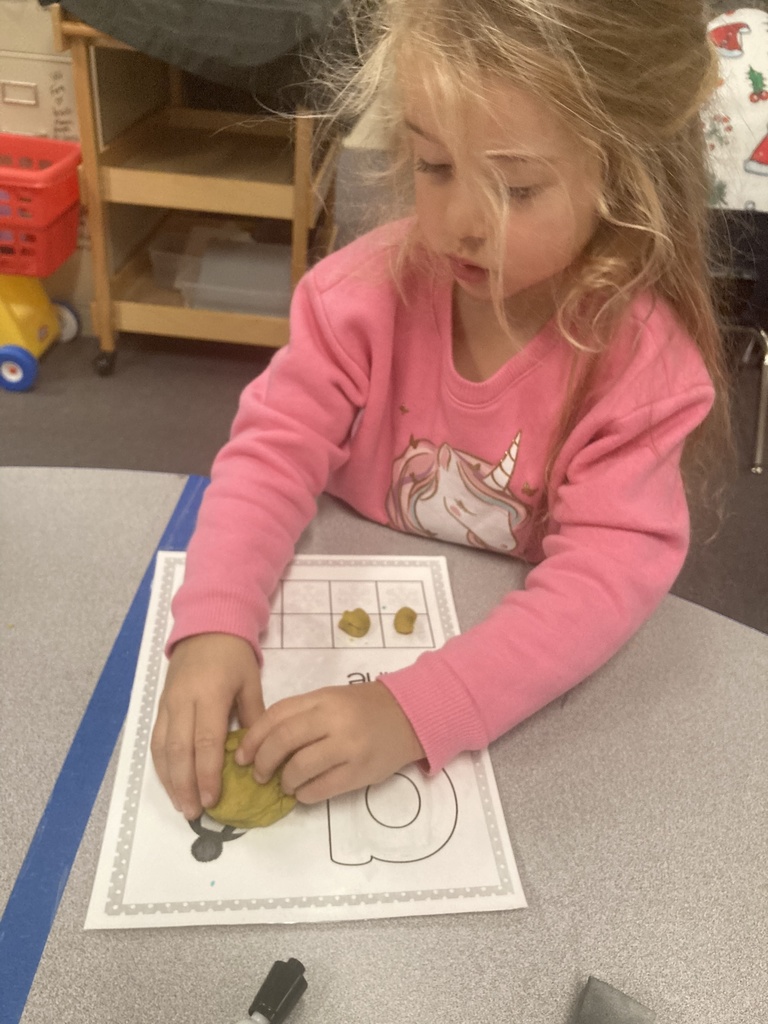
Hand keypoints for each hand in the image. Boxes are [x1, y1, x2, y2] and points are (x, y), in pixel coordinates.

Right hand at [150, 633, 262, 818]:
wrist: (206, 626)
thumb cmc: (233, 655)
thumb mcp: (250, 681)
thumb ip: (252, 717)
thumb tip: (255, 753)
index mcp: (210, 695)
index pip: (206, 742)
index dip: (207, 774)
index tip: (213, 799)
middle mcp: (183, 702)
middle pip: (180, 751)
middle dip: (186, 785)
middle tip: (195, 813)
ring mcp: (168, 704)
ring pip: (163, 749)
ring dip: (170, 780)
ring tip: (182, 805)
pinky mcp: (160, 706)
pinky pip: (157, 740)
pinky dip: (162, 765)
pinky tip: (170, 782)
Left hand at [234, 681, 424, 803]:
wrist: (409, 716)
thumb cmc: (363, 708)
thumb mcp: (330, 699)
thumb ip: (300, 716)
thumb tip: (261, 745)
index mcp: (322, 699)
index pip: (277, 716)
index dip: (253, 738)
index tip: (242, 756)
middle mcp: (334, 720)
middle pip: (283, 741)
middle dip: (263, 762)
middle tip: (259, 774)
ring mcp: (348, 746)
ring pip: (300, 768)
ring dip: (285, 781)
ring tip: (285, 784)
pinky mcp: (360, 771)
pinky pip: (322, 788)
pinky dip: (305, 795)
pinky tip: (304, 793)